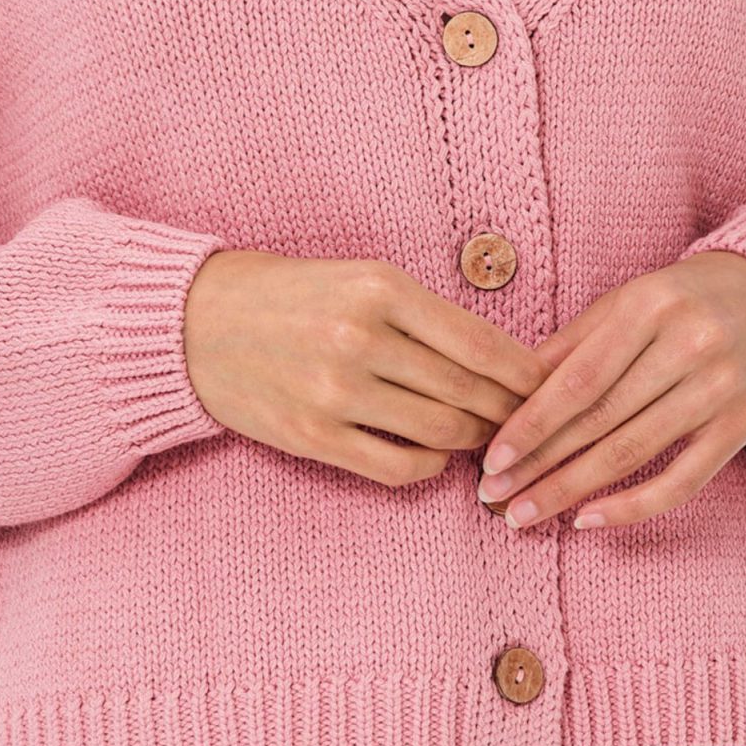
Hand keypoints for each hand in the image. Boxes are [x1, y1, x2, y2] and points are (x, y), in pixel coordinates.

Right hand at [183, 249, 549, 488]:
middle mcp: (362, 338)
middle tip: (528, 421)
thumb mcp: (358, 278)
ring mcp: (337, 391)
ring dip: (475, 440)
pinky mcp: (314, 436)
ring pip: (442, 432)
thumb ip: (422, 315)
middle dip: (509, 412)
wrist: (196, 323)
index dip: (525, 373)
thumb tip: (496, 360)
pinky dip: (431, 467)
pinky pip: (398, 467)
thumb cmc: (288, 293)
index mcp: (380, 288)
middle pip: (469, 392)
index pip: (482, 343)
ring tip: (486, 437)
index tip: (549, 385)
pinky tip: (437, 457)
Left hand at [473, 250, 745, 529]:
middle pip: (600, 420)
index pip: (580, 378)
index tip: (492, 457)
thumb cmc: (690, 299)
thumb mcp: (632, 299)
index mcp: (650, 306)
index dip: (532, 422)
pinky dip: (632, 506)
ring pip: (632, 453)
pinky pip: (681, 481)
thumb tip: (513, 387)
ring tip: (525, 513)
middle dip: (540, 464)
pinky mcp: (739, 427)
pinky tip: (588, 519)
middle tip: (494, 496)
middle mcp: (687, 347)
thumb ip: (576, 341)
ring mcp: (717, 390)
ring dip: (572, 491)